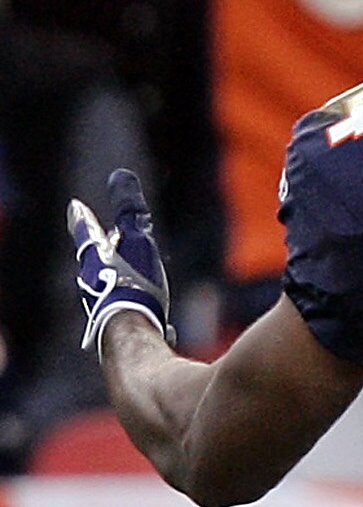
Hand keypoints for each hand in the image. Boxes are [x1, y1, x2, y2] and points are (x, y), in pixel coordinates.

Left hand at [68, 167, 172, 354]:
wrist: (130, 331)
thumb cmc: (131, 284)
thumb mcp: (136, 240)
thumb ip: (130, 210)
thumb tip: (120, 174)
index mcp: (96, 257)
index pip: (86, 231)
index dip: (83, 220)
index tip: (74, 208)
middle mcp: (92, 281)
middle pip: (94, 261)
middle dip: (101, 252)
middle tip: (106, 243)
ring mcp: (103, 304)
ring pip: (106, 286)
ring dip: (117, 279)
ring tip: (129, 279)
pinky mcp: (118, 325)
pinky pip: (122, 310)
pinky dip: (131, 305)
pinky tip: (144, 313)